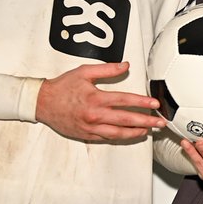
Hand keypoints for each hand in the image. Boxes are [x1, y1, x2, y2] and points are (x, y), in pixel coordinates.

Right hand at [35, 62, 166, 141]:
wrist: (42, 103)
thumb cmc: (63, 87)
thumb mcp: (84, 72)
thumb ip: (107, 69)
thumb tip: (126, 66)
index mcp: (96, 98)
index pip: (125, 100)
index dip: (142, 102)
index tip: (154, 103)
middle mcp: (95, 115)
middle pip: (126, 120)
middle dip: (146, 121)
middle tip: (160, 123)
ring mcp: (91, 127)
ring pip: (119, 133)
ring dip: (136, 132)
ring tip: (148, 130)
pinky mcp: (87, 135)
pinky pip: (107, 138)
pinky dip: (121, 137)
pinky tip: (130, 134)